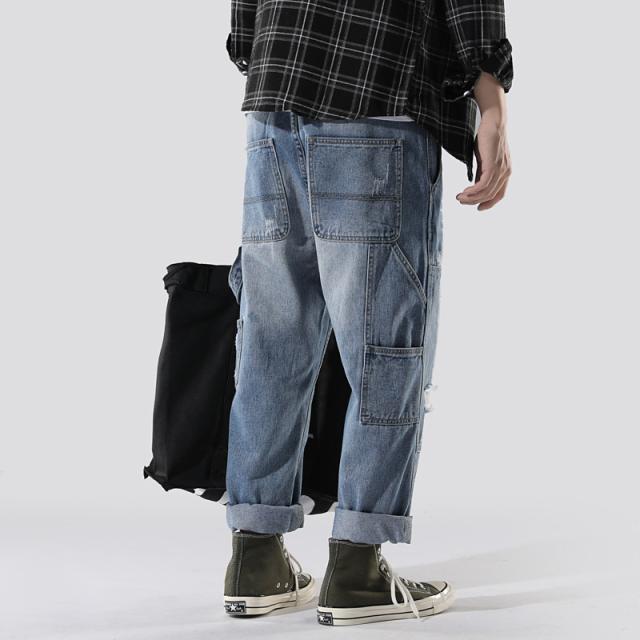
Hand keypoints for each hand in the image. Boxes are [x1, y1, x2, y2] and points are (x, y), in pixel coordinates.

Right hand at [456, 73, 511, 211]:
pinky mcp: (494, 165)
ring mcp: (501, 169)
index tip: (477, 208)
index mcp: (506, 172)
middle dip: (474, 202)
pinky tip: (464, 191)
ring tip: (459, 197)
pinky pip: (483, 185)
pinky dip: (473, 191)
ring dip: (471, 198)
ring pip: (486, 192)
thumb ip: (481, 172)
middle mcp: (506, 173)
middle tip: (461, 201)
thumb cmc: (487, 137)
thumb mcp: (484, 159)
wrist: (493, 121)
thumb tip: (474, 184)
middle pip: (491, 196)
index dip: (489, 204)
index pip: (500, 194)